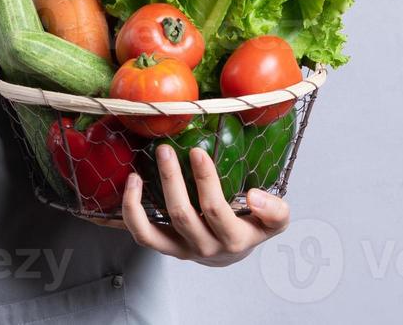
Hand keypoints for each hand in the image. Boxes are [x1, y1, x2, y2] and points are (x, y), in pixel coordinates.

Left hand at [113, 144, 290, 266]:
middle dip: (170, 179)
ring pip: (151, 231)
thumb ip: (275, 211)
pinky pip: (140, 234)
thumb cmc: (250, 227)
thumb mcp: (274, 222)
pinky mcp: (163, 247)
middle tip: (164, 149)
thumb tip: (255, 195)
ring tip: (134, 174)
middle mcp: (204, 247)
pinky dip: (128, 214)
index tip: (197, 152)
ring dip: (137, 202)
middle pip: (180, 214)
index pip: (215, 210)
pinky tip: (127, 189)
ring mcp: (180, 249)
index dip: (205, 180)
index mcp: (233, 239)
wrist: (231, 252)